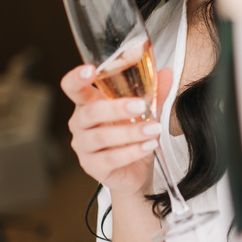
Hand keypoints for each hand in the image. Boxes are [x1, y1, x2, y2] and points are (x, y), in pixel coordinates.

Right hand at [61, 65, 173, 197]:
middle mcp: (80, 123)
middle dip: (117, 108)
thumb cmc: (132, 136)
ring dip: (130, 132)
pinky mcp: (92, 166)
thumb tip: (167, 73)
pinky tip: (148, 146)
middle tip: (141, 106)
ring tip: (154, 129)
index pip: (73, 87)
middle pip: (91, 112)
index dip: (77, 78)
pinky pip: (110, 158)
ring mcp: (83, 146)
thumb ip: (153, 93)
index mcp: (88, 103)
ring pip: (101, 137)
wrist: (135, 171)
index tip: (91, 70)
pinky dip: (132, 151)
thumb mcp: (144, 112)